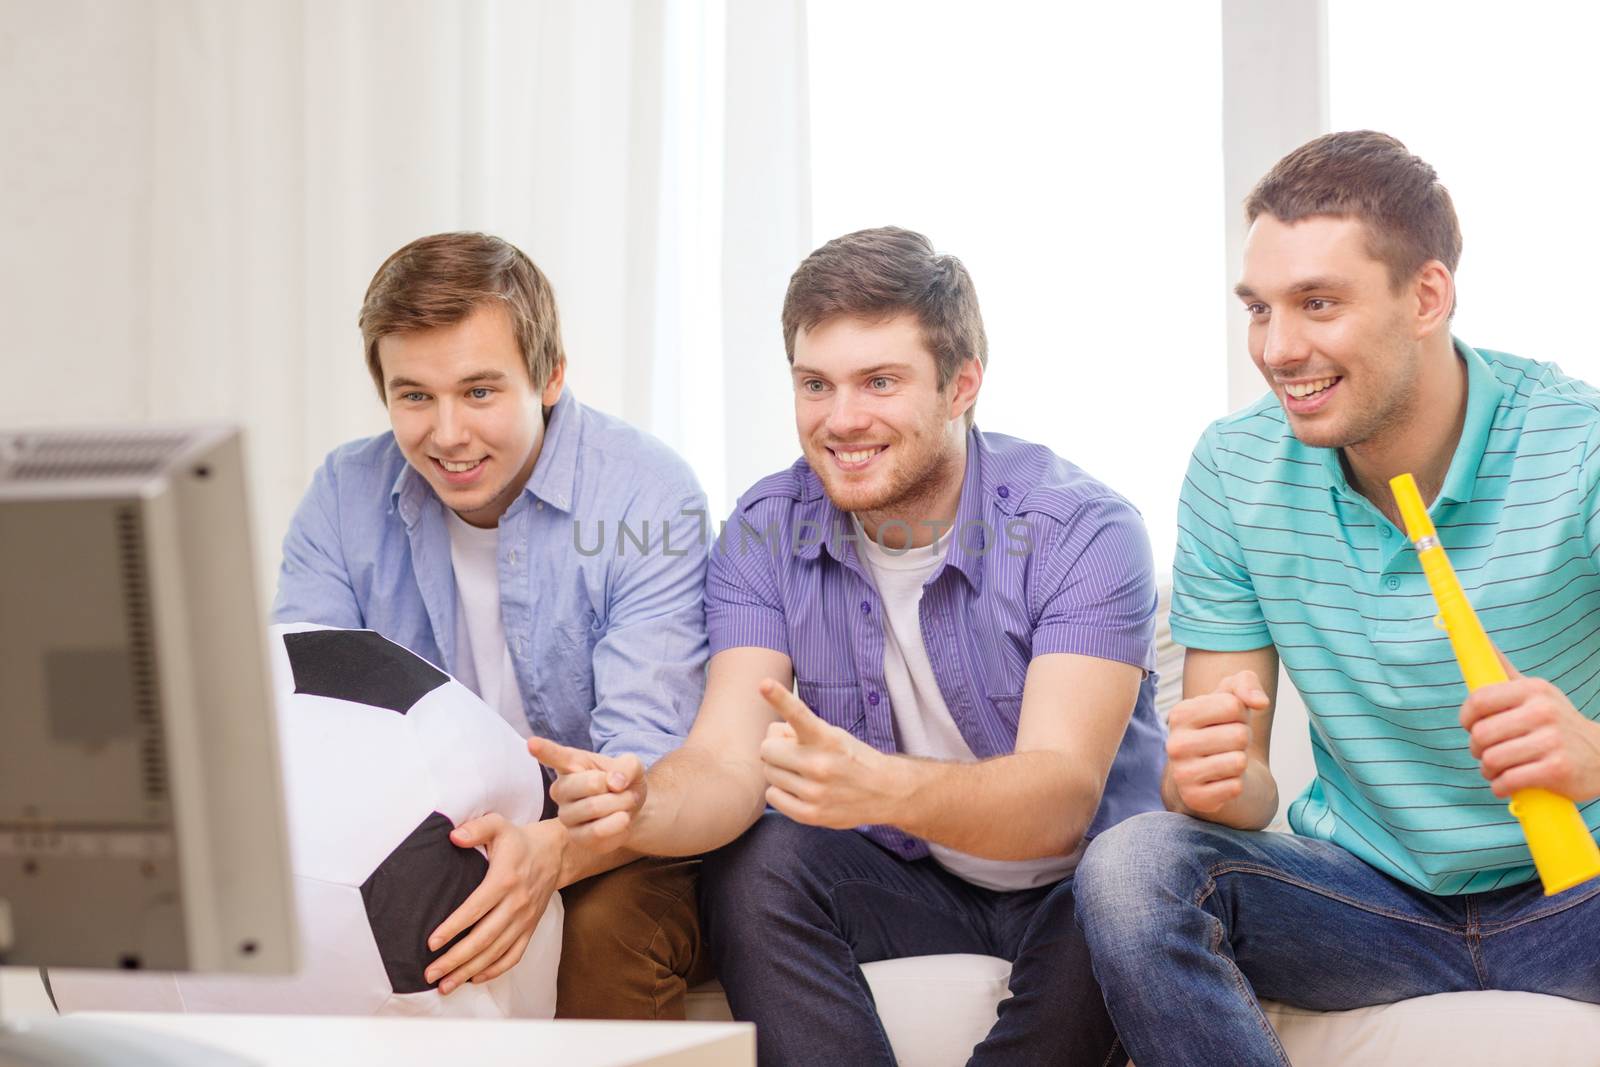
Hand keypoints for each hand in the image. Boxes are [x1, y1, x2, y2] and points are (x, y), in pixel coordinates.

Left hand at [423, 815, 561, 994]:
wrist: (555, 853)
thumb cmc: (519, 841)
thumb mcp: (498, 825)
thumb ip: (476, 828)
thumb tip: (453, 836)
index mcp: (505, 879)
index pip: (476, 908)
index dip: (453, 927)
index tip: (432, 943)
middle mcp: (516, 903)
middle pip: (483, 938)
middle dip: (455, 959)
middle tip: (430, 973)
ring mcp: (525, 919)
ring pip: (496, 952)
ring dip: (469, 971)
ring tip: (444, 985)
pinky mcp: (530, 928)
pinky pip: (513, 956)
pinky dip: (494, 970)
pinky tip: (473, 979)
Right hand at [528, 736, 645, 852]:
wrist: (632, 811)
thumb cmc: (624, 782)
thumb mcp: (632, 766)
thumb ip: (627, 767)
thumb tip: (615, 782)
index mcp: (571, 764)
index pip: (555, 756)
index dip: (543, 750)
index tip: (531, 744)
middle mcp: (561, 789)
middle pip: (586, 784)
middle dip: (615, 787)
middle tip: (623, 788)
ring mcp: (565, 815)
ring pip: (594, 808)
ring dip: (620, 805)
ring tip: (625, 803)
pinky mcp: (576, 837)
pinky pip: (599, 832)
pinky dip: (619, 824)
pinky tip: (620, 820)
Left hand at [757, 678, 896, 828]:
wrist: (884, 791)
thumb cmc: (850, 757)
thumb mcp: (832, 734)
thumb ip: (798, 732)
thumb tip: (770, 736)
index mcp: (827, 738)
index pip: (799, 715)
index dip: (780, 698)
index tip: (764, 684)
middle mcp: (820, 765)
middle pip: (767, 749)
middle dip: (775, 749)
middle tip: (792, 752)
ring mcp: (815, 792)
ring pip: (768, 773)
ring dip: (779, 770)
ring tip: (801, 772)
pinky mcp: (811, 814)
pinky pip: (772, 796)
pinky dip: (780, 791)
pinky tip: (799, 789)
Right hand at [1166, 671, 1268, 813]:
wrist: (1208, 770)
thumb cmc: (1222, 726)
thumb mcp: (1232, 696)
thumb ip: (1247, 682)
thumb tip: (1260, 702)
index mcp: (1180, 714)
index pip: (1233, 705)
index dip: (1241, 713)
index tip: (1227, 721)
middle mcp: (1175, 744)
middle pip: (1238, 735)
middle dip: (1242, 739)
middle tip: (1227, 744)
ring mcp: (1182, 774)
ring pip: (1238, 762)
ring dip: (1240, 761)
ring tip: (1224, 760)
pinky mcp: (1194, 798)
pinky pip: (1235, 787)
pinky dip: (1235, 783)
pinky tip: (1221, 780)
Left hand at [1462, 657, 1599, 800]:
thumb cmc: (1556, 723)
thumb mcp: (1537, 693)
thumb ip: (1505, 671)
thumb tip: (1482, 641)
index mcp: (1533, 689)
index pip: (1479, 701)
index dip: (1465, 718)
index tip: (1470, 727)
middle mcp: (1543, 711)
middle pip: (1481, 734)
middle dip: (1476, 749)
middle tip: (1485, 753)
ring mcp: (1552, 741)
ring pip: (1492, 759)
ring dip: (1487, 770)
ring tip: (1496, 770)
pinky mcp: (1557, 769)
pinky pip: (1509, 780)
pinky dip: (1500, 786)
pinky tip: (1506, 784)